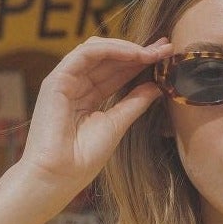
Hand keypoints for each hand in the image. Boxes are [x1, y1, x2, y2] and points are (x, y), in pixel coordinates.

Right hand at [16, 36, 170, 200]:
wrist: (59, 176)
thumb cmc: (82, 159)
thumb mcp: (117, 124)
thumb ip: (135, 103)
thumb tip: (157, 86)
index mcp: (86, 97)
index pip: (115, 71)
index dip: (139, 62)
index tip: (165, 57)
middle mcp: (74, 85)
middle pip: (108, 58)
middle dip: (138, 51)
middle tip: (166, 47)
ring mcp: (64, 80)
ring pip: (97, 50)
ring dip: (127, 48)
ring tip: (153, 52)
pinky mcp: (56, 79)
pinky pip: (85, 54)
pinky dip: (111, 49)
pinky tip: (134, 54)